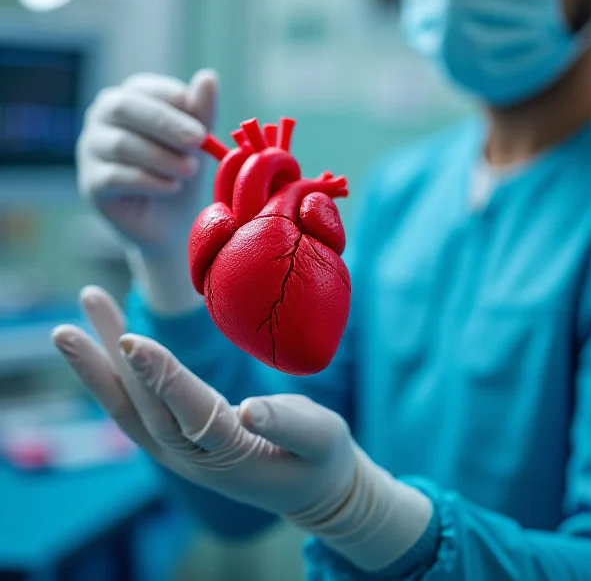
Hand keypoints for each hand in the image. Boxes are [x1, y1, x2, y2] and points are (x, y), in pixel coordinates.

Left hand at [53, 286, 432, 572]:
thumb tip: (251, 407)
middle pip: (143, 404)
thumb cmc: (319, 457)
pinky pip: (132, 411)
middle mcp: (191, 457)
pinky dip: (109, 381)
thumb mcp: (322, 438)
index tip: (131, 340)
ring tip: (67, 328)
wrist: (309, 490)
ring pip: (128, 407)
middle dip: (111, 356)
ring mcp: (176, 453)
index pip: (188, 411)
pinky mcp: (172, 443)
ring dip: (96, 367)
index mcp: (231, 453)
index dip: (161, 376)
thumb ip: (290, 423)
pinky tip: (96, 348)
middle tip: (88, 303)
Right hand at [77, 70, 217, 256]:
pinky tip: (171, 187)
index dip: (174, 101)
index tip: (202, 121)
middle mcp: (101, 117)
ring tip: (190, 170)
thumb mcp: (196, 140)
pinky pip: (114, 176)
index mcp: (129, 97)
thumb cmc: (181, 169)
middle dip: (165, 123)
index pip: (144, 88)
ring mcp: (90, 149)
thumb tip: (208, 76)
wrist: (170, 222)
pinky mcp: (91, 183)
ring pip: (121, 144)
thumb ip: (202, 110)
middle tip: (198, 140)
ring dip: (162, 157)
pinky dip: (148, 181)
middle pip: (124, 108)